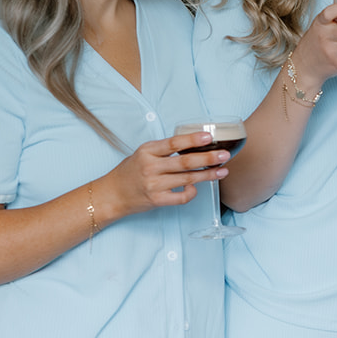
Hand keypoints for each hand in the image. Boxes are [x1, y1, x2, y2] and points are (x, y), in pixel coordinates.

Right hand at [98, 129, 228, 220]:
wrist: (111, 194)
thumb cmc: (130, 171)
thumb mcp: (143, 153)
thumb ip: (164, 149)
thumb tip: (195, 144)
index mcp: (147, 151)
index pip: (173, 143)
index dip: (192, 140)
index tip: (208, 137)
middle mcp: (150, 167)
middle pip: (185, 162)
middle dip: (208, 158)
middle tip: (224, 155)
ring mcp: (153, 185)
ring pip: (187, 179)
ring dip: (208, 175)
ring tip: (222, 171)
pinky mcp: (156, 200)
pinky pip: (181, 197)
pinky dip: (192, 192)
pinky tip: (198, 188)